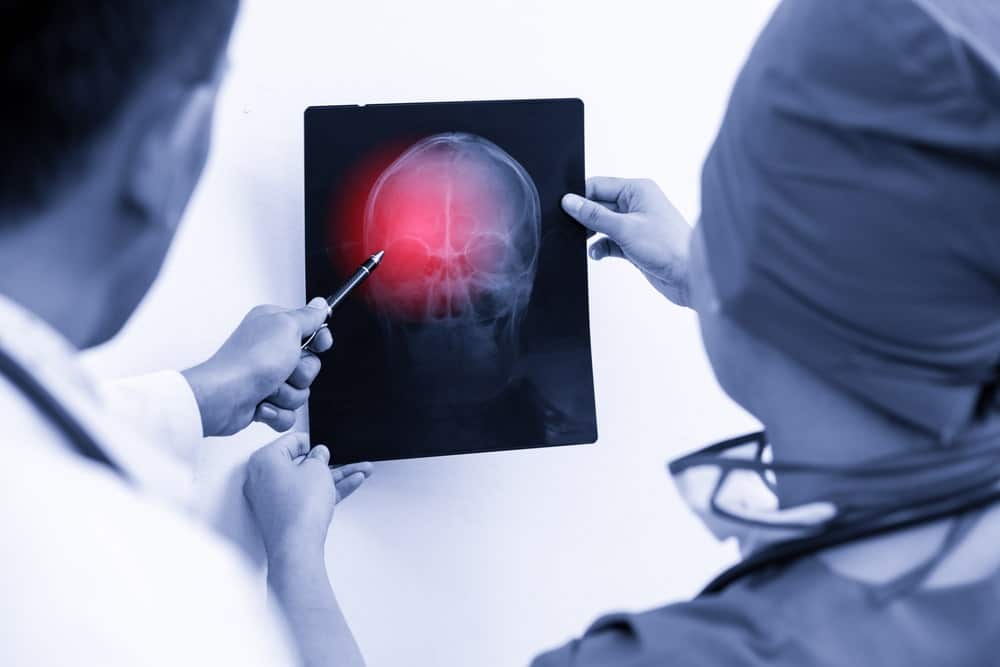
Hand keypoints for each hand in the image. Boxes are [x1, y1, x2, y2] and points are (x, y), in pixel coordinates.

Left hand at [182, 298, 333, 436]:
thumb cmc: (250, 361)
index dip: (319, 340)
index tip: (318, 345)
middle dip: (301, 374)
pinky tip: (262, 404)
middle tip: (283, 368)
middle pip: (310, 365)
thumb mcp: (287, 326)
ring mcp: (267, 377)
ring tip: (268, 388)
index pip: (312, 330)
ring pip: (301, 391)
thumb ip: (308, 316)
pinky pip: (289, 412)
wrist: (223, 397)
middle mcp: (270, 349)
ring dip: (287, 394)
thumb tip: (320, 305)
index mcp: (274, 325)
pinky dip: (277, 412)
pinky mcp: (263, 400)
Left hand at [244, 433, 371, 560]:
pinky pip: (307, 496)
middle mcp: (262, 478)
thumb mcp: (317, 469)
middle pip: (300, 463)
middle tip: (342, 458)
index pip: (291, 441)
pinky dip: (327, 490)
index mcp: (264, 460)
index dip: (313, 441)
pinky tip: (350, 484)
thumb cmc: (298, 508)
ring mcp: (272, 499)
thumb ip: (319, 456)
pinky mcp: (282, 514)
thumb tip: (318, 454)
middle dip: (329, 461)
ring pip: (308, 481)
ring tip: (359, 470)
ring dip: (335, 476)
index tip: (325, 444)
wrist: (297, 545)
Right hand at [562, 177, 692, 306]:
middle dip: (586, 218)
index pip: (599, 185)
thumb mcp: (624, 228)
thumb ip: (594, 215)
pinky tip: (597, 254)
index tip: (564, 209)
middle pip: (599, 205)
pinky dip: (601, 247)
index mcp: (638, 190)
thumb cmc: (669, 247)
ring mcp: (635, 225)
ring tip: (584, 242)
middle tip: (572, 229)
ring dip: (592, 234)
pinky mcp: (634, 244)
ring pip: (603, 224)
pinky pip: (610, 241)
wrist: (689, 277)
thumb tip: (570, 202)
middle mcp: (637, 204)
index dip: (580, 197)